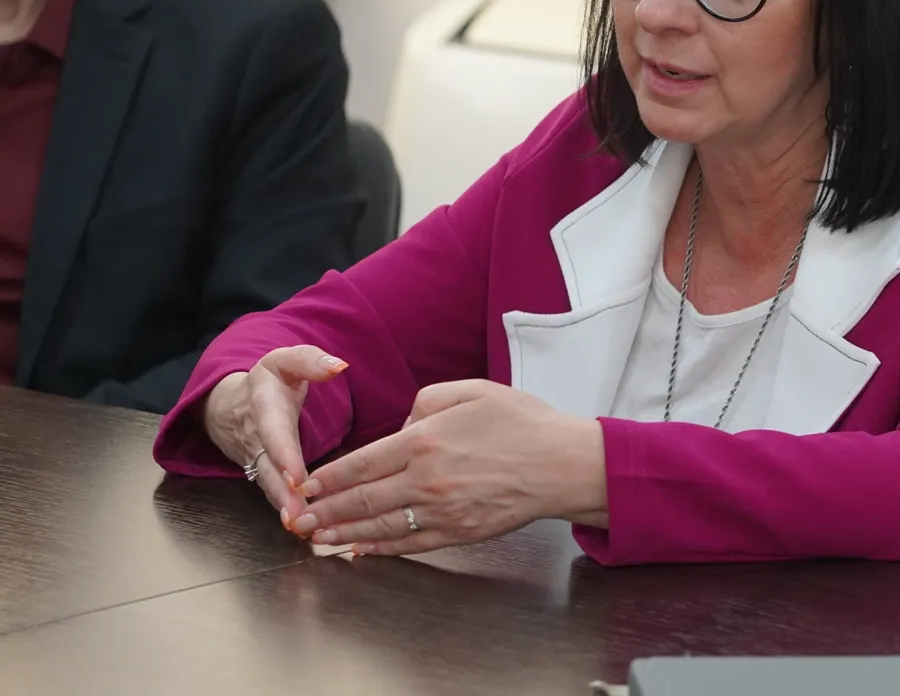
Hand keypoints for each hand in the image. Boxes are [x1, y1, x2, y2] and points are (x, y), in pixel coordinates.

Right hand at [200, 345, 348, 528]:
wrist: (231, 405)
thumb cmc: (269, 382)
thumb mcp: (285, 361)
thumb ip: (310, 361)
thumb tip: (339, 366)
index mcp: (264, 407)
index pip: (274, 432)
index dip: (284, 455)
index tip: (296, 477)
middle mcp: (258, 439)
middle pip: (269, 469)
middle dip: (283, 494)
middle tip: (299, 517)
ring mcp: (259, 460)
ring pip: (270, 487)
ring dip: (285, 509)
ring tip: (303, 529)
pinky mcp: (264, 475)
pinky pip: (274, 493)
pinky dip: (286, 511)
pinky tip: (304, 529)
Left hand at [291, 380, 606, 555]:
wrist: (563, 463)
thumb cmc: (523, 423)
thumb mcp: (473, 390)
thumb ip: (426, 400)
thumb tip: (401, 425)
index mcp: (425, 439)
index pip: (362, 462)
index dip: (329, 477)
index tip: (306, 485)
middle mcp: (426, 479)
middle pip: (362, 497)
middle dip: (325, 509)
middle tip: (296, 519)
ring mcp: (442, 510)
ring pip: (379, 525)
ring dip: (343, 532)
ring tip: (316, 537)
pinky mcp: (459, 532)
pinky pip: (410, 544)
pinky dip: (380, 549)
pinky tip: (360, 550)